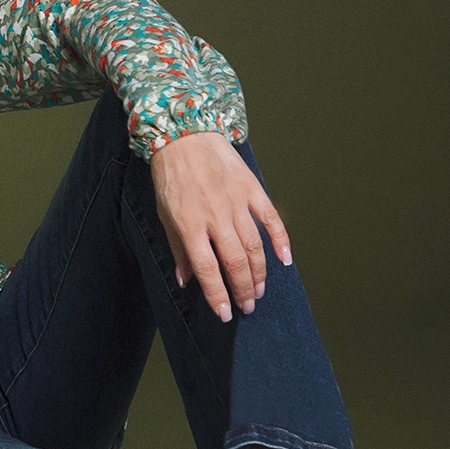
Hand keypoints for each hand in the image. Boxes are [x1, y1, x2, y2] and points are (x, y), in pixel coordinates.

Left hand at [148, 132, 291, 322]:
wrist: (186, 135)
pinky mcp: (252, 189)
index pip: (207, 269)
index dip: (217, 294)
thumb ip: (177, 248)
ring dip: (259, 273)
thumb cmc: (170, 176)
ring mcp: (236, 202)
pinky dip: (281, 241)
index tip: (224, 313)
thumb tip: (185, 280)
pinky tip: (285, 260)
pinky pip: (271, 219)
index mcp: (189, 224)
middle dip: (242, 290)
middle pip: (234, 262)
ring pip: (254, 247)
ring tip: (259, 291)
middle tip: (247, 306)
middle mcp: (215, 216)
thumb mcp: (164, 214)